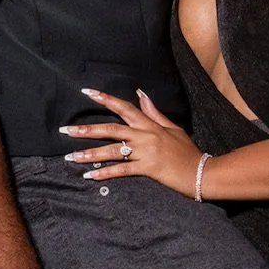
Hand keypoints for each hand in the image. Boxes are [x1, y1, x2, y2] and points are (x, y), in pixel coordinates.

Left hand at [60, 88, 204, 198]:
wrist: (202, 172)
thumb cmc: (188, 152)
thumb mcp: (173, 128)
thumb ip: (154, 113)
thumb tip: (141, 94)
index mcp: (150, 124)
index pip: (124, 107)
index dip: (105, 99)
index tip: (87, 92)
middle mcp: (145, 136)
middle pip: (111, 129)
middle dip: (86, 129)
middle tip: (66, 130)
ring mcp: (146, 152)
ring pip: (112, 151)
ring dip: (90, 154)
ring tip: (71, 157)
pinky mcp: (148, 169)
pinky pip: (122, 171)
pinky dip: (105, 174)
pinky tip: (90, 176)